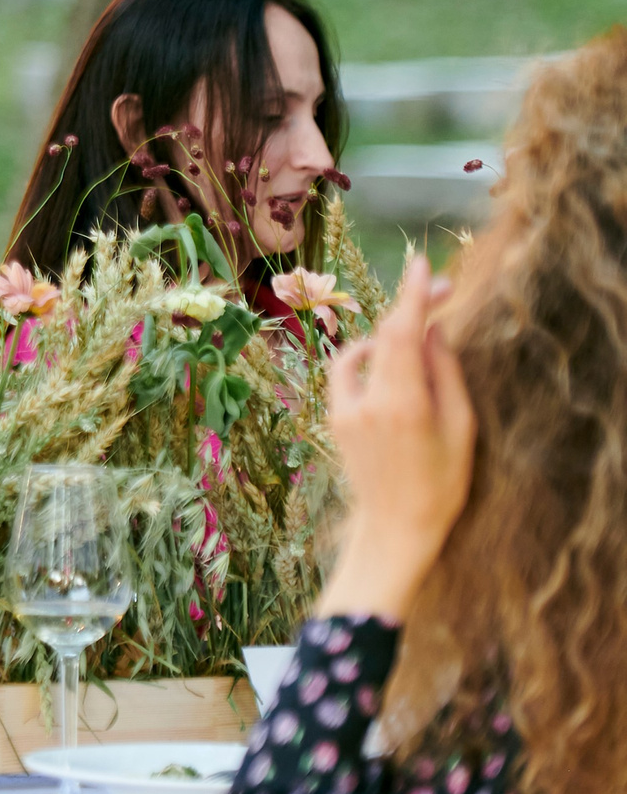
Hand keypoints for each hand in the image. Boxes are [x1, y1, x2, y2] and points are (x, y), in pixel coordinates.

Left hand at [314, 256, 475, 620]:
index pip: (403, 334)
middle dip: (411, 307)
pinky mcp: (333, 416)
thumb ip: (446, 374)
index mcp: (402, 405)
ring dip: (392, 334)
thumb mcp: (460, 429)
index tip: (422, 265)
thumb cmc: (442, 484)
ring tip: (424, 333)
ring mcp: (344, 409)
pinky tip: (388, 358)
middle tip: (439, 288)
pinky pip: (347, 371)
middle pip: (385, 336)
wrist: (395, 528)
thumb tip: (434, 328)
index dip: (412, 295)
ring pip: (366, 351)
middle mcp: (366, 402)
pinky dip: (367, 356)